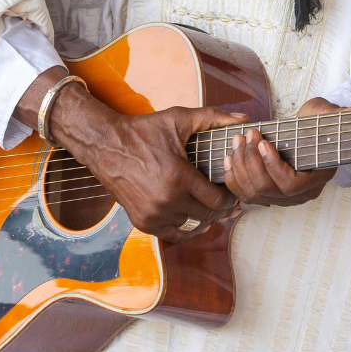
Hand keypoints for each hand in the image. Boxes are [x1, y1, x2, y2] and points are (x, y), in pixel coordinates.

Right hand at [14, 68, 245, 241]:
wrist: (106, 145)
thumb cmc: (143, 131)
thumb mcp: (178, 119)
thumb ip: (213, 117)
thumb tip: (244, 118)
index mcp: (179, 178)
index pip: (217, 200)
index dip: (230, 197)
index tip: (233, 191)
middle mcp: (166, 200)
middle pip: (207, 215)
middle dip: (220, 208)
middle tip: (228, 201)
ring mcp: (153, 214)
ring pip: (191, 225)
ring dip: (203, 217)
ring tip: (211, 207)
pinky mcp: (142, 221)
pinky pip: (173, 234)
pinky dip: (185, 228)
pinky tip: (193, 219)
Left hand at [223, 97, 350, 207]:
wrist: (308, 132)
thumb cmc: (318, 122)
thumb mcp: (328, 116)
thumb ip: (339, 116)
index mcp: (317, 177)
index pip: (291, 185)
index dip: (273, 166)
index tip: (263, 142)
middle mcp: (300, 194)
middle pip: (268, 190)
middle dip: (250, 162)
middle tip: (245, 136)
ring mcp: (282, 198)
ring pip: (253, 193)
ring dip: (239, 166)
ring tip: (236, 141)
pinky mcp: (266, 194)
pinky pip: (245, 194)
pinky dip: (233, 178)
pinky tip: (227, 158)